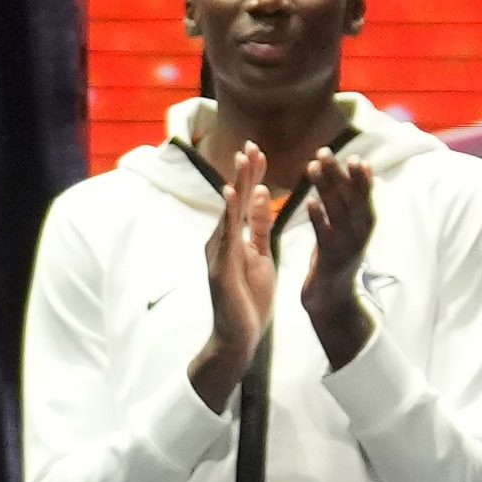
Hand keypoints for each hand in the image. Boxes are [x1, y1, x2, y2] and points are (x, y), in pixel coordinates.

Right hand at [186, 148, 289, 407]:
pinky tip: (234, 194)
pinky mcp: (220, 267)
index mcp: (234, 238)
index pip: (245, 200)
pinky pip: (227, 236)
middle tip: (251, 143)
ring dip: (237, 185)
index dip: (251, 175)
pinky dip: (230, 214)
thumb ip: (260, 228)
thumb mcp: (261, 257)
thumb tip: (263, 196)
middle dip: (244, 172)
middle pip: (235, 200)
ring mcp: (218, 253)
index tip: (259, 149)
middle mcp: (222, 241)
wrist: (238, 338)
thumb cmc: (249, 301)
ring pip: (230, 213)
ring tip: (243, 160)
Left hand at [294, 153, 381, 369]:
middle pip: (352, 199)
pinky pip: (325, 236)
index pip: (364, 197)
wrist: (330, 302)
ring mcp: (346, 248)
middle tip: (325, 150)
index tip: (355, 158)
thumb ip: (347, 208)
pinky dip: (319, 219)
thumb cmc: (335, 262)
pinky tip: (309, 202)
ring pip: (338, 212)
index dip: (360, 179)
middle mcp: (360, 236)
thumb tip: (349, 179)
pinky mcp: (330, 261)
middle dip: (340, 174)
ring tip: (314, 165)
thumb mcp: (345, 232)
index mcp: (364, 227)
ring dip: (326, 187)